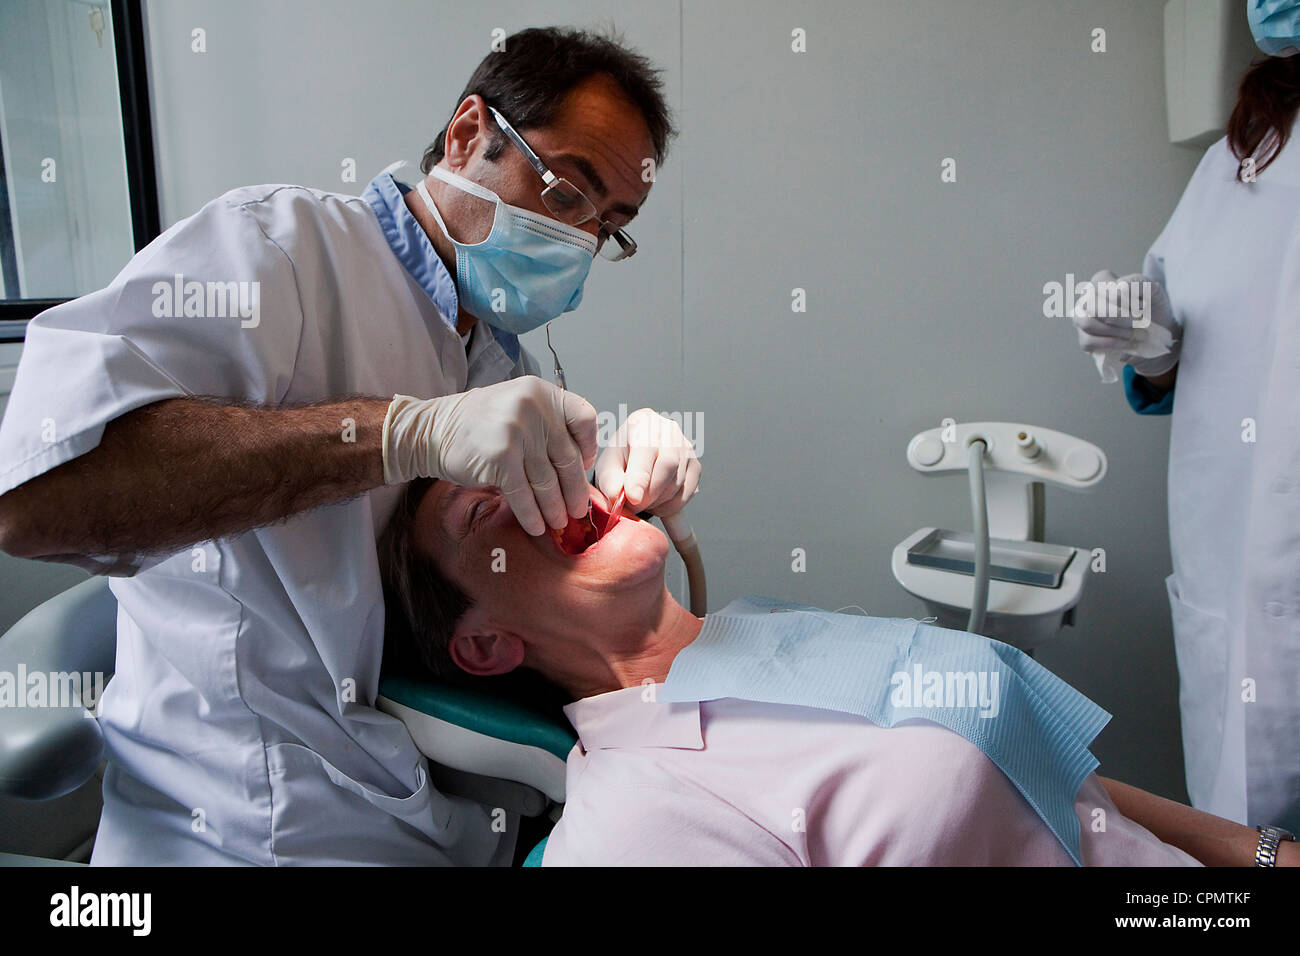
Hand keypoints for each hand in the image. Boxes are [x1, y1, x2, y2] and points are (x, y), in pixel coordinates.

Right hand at [382, 376, 597, 534]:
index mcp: (543, 392)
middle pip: (567, 458)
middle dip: (574, 491)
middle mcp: (533, 408)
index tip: (584, 466)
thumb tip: (581, 464)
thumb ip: (549, 424)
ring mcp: (516, 432)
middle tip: (577, 510)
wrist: (432, 431)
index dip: (588, 447)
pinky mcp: (500, 458)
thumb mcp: (519, 406)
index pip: (585, 419)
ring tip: (558, 522)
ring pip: (546, 481)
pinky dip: (531, 515)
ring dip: (554, 508)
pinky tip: (536, 526)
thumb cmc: (479, 424)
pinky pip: (524, 494)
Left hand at [594, 408, 700, 516]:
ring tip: (641, 501)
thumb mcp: (607, 468)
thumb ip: (610, 481)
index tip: (632, 498)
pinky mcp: (695, 467)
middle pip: (668, 465)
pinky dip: (670, 506)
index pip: (647, 448)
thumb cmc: (620, 461)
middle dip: (650, 493)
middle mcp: (669, 430)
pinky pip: (687, 494)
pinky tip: (656, 502)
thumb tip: (620, 495)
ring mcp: (686, 448)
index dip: (640, 476)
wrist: (633, 460)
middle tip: (634, 505)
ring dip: (658, 502)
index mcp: (643, 422)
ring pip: (678, 482)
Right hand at [1073, 270, 1180, 376]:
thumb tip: (1118, 288)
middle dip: (1120, 318)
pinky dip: (1112, 345)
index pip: (1104, 288)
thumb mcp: (1153, 290)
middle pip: (1094, 306)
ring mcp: (1081, 319)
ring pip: (1087, 324)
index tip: (1143, 305)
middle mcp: (1086, 298)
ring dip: (1116, 332)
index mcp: (1101, 281)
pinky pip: (1088, 342)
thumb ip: (1137, 283)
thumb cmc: (1151, 307)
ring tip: (1135, 334)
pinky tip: (1128, 344)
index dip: (1125, 300)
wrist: (1158, 330)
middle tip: (1140, 322)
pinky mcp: (1084, 339)